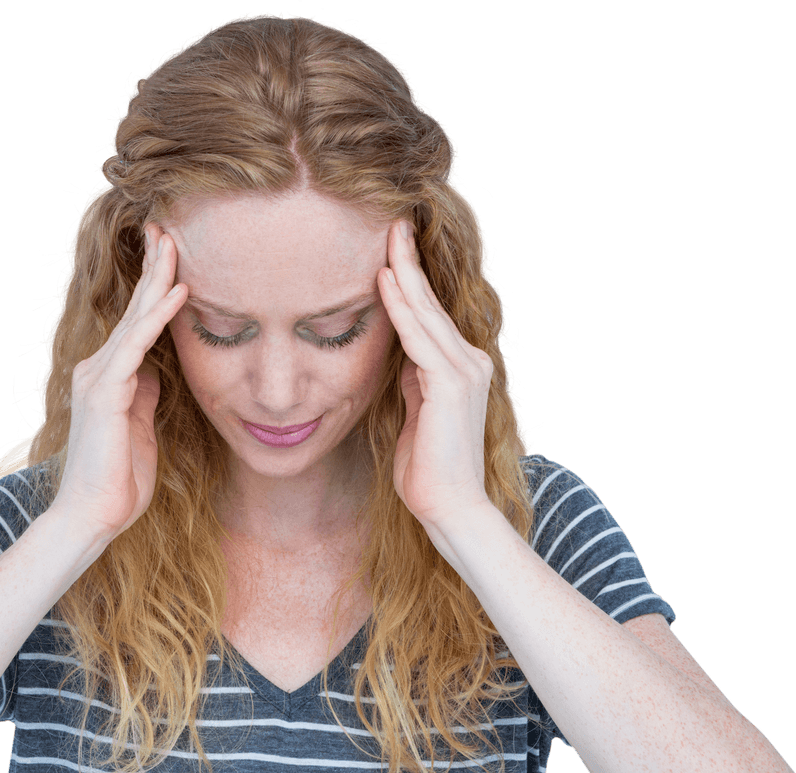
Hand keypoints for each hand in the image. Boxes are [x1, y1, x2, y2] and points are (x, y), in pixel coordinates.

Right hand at [50, 224, 188, 539]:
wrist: (93, 517)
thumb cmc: (119, 479)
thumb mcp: (142, 427)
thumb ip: (146, 395)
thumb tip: (158, 374)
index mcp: (109, 377)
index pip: (137, 322)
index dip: (153, 287)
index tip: (171, 254)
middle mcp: (99, 369)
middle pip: (133, 309)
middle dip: (152, 267)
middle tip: (168, 227)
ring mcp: (99, 378)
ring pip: (134, 318)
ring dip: (156, 279)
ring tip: (174, 242)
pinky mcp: (106, 393)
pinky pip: (137, 346)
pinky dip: (158, 317)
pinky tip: (178, 292)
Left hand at [377, 220, 494, 533]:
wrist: (451, 508)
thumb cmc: (428, 469)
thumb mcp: (416, 413)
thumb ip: (413, 381)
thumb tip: (402, 355)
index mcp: (460, 368)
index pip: (430, 315)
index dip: (410, 280)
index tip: (391, 247)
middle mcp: (468, 362)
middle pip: (431, 303)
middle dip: (410, 261)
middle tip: (392, 221)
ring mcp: (464, 371)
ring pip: (426, 312)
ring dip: (404, 272)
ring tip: (388, 236)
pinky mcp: (451, 385)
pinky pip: (419, 337)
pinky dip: (400, 307)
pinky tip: (384, 281)